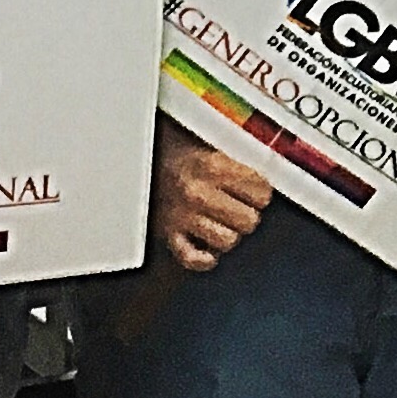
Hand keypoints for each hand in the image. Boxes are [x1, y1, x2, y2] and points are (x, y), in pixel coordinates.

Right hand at [153, 118, 273, 269]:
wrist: (132, 154)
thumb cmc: (170, 145)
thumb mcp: (205, 139)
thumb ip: (235, 152)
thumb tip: (265, 157)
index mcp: (212, 165)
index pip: (260, 191)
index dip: (261, 191)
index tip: (257, 190)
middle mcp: (199, 192)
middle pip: (249, 220)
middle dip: (248, 214)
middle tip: (241, 206)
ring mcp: (182, 216)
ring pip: (228, 241)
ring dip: (228, 234)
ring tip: (223, 222)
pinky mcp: (167, 233)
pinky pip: (193, 258)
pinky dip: (204, 258)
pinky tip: (208, 249)